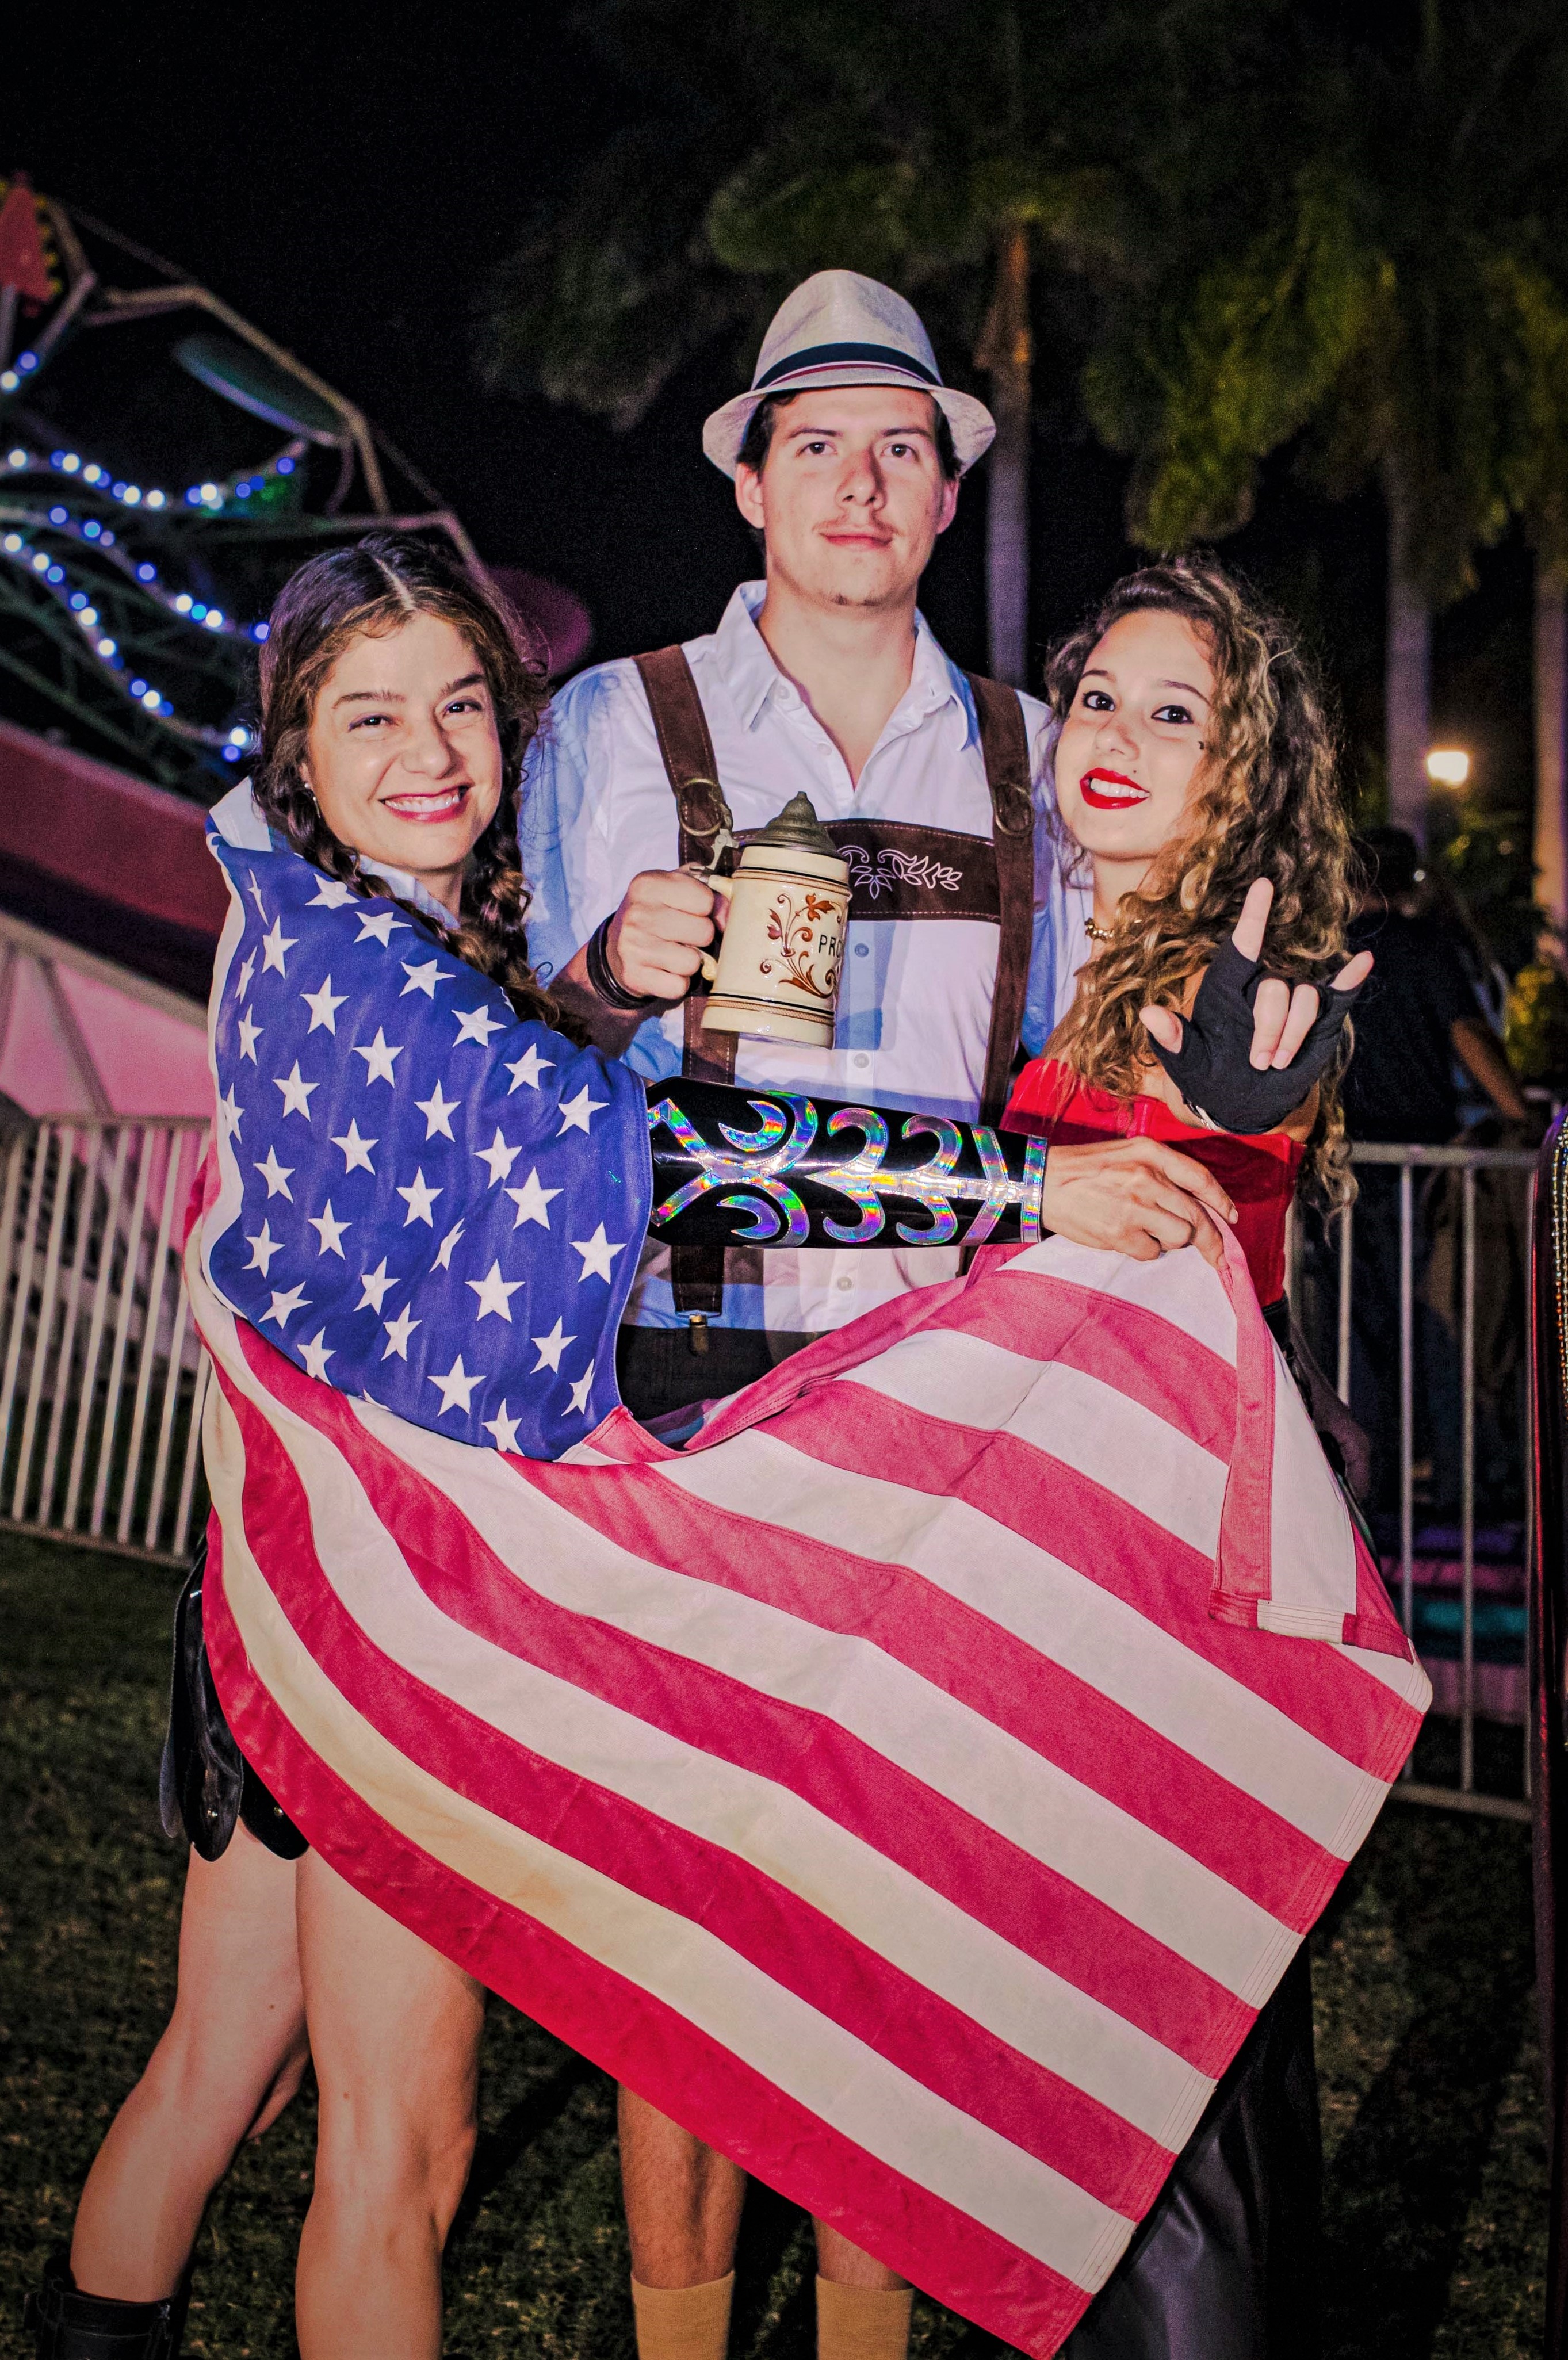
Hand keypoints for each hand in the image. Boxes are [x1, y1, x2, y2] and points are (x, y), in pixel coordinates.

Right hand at [605, 868, 722, 1001]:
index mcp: (649, 884)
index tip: (696, 912)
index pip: (705, 900)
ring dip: (691, 962)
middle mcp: (637, 913)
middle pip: (704, 932)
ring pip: (692, 962)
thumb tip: (729, 917)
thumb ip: (708, 892)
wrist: (616, 946)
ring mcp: (633, 946)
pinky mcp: (634, 976)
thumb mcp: (675, 890)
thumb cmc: (657, 914)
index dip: (708, 909)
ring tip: (675, 953)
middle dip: (702, 937)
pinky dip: (678, 983)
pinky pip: (678, 986)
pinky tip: (666, 970)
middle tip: (686, 936)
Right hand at [1039, 1136, 1237, 1268]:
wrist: (1043, 1181)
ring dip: (1172, 1241)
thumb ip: (1161, 1171)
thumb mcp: (1127, 1153)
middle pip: (1196, 1216)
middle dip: (1210, 1240)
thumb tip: (1195, 1202)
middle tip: (1215, 1256)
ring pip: (1180, 1236)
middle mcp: (1148, 1177)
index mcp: (1151, 1153)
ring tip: (1150, 1232)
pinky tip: (1128, 1238)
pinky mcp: (1120, 1233)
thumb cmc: (1086, 1168)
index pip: (1200, 1179)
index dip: (1221, 1201)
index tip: (1232, 1218)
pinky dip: (1146, 1250)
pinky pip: (1152, 1252)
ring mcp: (1135, 1206)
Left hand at [1138, 879, 1372, 1131]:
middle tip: (1259, 1062)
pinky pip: (1338, 993)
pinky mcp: (1319, 1017)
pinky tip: (1363, 961)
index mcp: (1226, 985)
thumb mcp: (1184, 1060)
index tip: (1263, 885)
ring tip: (1276, 1064)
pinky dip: (1351, 977)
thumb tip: (1148, 1012)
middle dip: (1270, 1028)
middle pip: (1275, 987)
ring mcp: (1293, 998)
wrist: (1239, 1101)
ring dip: (1293, 1033)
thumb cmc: (1207, 1072)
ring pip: (1305, 997)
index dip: (1254, 916)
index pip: (1243, 945)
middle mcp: (1262, 983)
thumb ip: (1170, 1037)